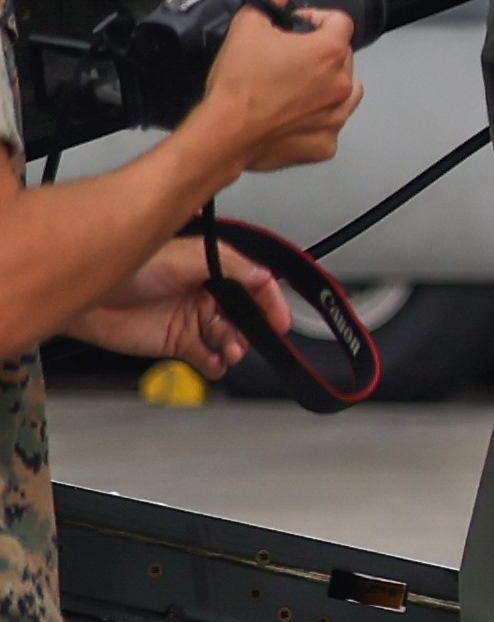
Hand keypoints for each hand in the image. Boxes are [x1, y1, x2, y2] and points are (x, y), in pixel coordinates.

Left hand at [53, 256, 278, 374]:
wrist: (86, 299)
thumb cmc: (125, 269)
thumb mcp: (184, 258)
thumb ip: (230, 265)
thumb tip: (264, 275)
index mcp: (210, 269)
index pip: (252, 285)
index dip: (269, 302)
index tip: (279, 320)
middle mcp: (203, 293)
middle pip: (244, 314)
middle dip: (251, 328)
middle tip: (247, 338)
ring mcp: (190, 319)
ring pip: (227, 337)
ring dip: (233, 346)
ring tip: (228, 351)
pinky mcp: (175, 342)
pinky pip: (205, 356)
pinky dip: (214, 363)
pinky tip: (214, 363)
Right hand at [194, 0, 358, 175]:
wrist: (225, 132)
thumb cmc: (238, 82)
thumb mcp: (245, 29)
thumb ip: (267, 1)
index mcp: (329, 52)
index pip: (340, 21)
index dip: (316, 18)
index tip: (297, 26)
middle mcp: (342, 83)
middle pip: (342, 57)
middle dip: (319, 53)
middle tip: (288, 59)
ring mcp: (337, 116)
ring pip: (345, 91)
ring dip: (327, 86)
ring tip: (295, 87)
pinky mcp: (327, 144)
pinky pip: (330, 124)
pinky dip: (316, 120)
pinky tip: (291, 117)